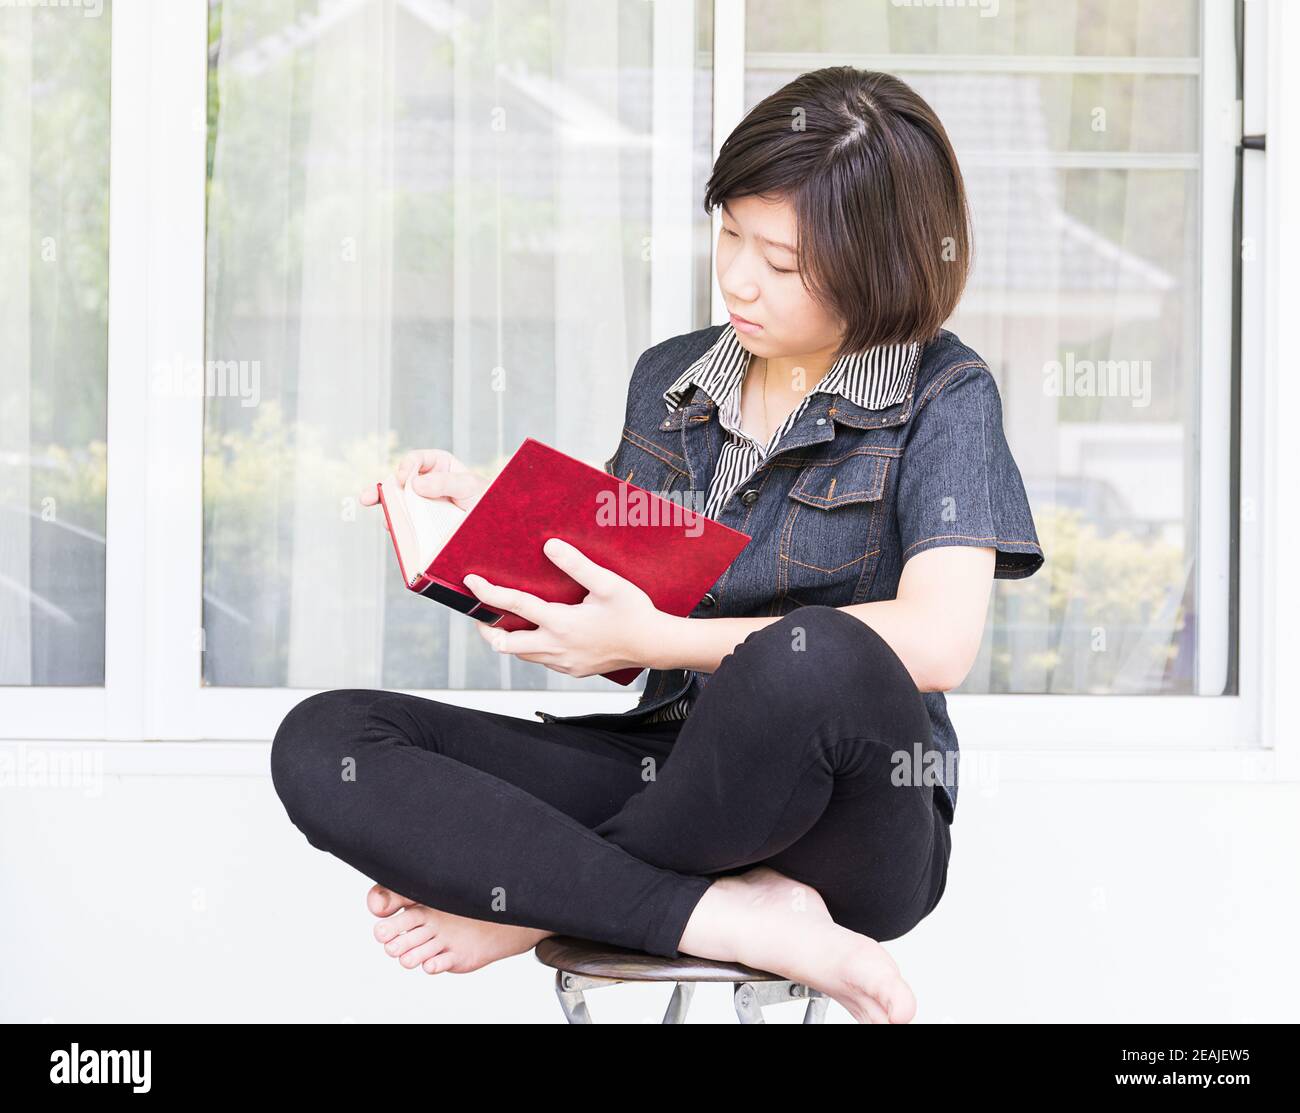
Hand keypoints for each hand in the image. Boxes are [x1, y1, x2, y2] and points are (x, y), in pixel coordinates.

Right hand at [360, 448, 491, 517]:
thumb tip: (415, 484)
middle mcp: (425, 483)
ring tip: (381, 519)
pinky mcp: (424, 523)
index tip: (404, 477)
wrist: (498, 523)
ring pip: (399, 505)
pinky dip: (399, 528)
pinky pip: (408, 524)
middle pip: (399, 483)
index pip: (416, 460)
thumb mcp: (468, 485)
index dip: (407, 466)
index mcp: (437, 465)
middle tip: (368, 497)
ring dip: (387, 511)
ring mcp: (423, 504)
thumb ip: (444, 482)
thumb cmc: (486, 497)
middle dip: (381, 489)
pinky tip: (395, 530)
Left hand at [464, 537, 666, 676]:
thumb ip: (577, 565)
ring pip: (522, 656)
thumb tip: (550, 546)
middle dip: (488, 628)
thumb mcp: (608, 584)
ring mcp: (564, 662)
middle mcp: (557, 647)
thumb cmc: (634, 613)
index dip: (488, 593)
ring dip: (509, 639)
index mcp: (562, 624)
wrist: (655, 645)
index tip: (470, 582)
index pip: (515, 605)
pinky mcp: (573, 670)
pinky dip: (531, 648)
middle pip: (505, 644)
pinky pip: (542, 661)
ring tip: (505, 621)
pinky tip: (540, 632)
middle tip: (480, 612)